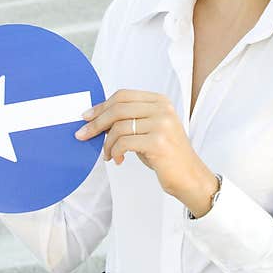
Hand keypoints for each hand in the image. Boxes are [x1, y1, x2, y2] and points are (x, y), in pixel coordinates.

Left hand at [74, 89, 218, 211]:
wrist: (189, 176)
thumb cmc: (166, 154)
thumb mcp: (149, 129)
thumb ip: (129, 119)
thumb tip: (96, 117)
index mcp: (160, 101)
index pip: (123, 96)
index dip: (102, 106)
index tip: (87, 117)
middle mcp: (163, 109)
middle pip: (118, 109)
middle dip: (96, 123)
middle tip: (83, 135)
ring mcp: (162, 125)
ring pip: (118, 127)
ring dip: (107, 143)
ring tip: (109, 154)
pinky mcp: (158, 142)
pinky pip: (124, 143)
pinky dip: (115, 152)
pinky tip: (118, 160)